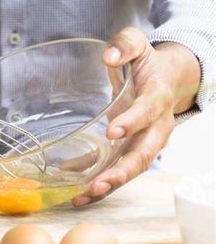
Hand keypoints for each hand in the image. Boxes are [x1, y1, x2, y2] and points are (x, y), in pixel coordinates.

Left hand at [73, 27, 200, 206]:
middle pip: (143, 154)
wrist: (167, 81)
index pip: (148, 112)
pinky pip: (115, 169)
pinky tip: (76, 194)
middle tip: (98, 184)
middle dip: (122, 171)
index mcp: (157, 99)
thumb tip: (108, 56)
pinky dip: (97, 182)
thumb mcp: (138, 46)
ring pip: (130, 169)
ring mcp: (143, 143)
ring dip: (108, 185)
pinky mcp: (129, 150)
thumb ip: (125, 45)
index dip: (133, 122)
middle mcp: (155, 128)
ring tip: (82, 198)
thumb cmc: (147, 65)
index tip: (113, 131)